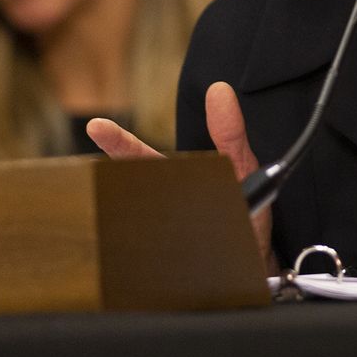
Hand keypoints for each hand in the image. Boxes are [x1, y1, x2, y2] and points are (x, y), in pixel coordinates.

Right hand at [86, 81, 274, 272]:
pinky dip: (159, 257)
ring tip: (159, 218)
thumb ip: (230, 134)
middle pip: (133, 191)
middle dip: (117, 182)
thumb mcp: (242, 166)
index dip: (120, 143)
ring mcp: (166, 238)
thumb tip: (219, 90)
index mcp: (174, 181)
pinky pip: (158, 261)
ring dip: (145, 221)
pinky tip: (167, 256)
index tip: (96, 127)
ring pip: (142, 226)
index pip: (141, 159)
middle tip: (106, 171)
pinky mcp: (175, 266)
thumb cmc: (245, 214)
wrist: (259, 264)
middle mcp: (163, 208)